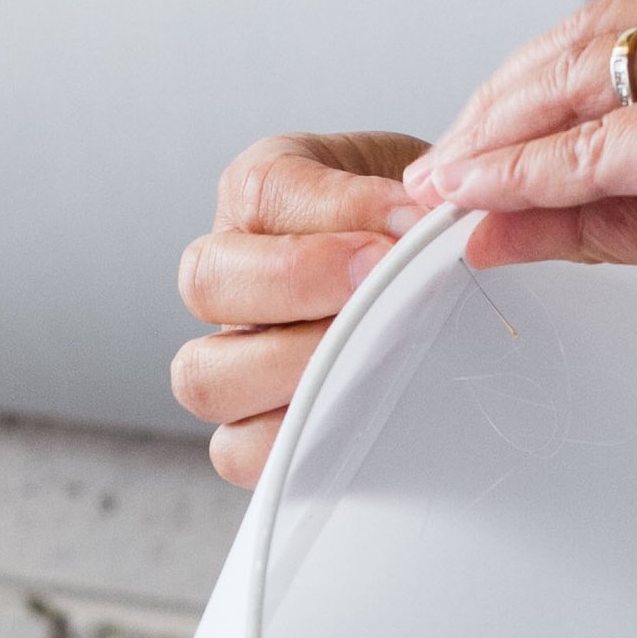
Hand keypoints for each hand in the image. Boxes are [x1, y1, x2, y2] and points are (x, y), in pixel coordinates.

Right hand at [174, 131, 430, 485]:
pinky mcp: (250, 426)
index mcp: (260, 195)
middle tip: (381, 283)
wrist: (432, 283)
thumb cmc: (415, 230)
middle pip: (206, 280)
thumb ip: (411, 200)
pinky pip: (238, 451)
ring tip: (368, 358)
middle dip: (298, 281)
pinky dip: (292, 443)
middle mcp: (230, 275)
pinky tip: (355, 417)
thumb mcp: (417, 187)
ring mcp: (231, 356)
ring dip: (290, 370)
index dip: (335, 210)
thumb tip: (421, 228)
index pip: (262, 192)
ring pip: (204, 376)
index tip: (408, 223)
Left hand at [406, 0, 636, 401]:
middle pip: (594, 40)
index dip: (541, 84)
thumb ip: (608, 205)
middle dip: (501, 106)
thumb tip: (495, 215)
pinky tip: (477, 205)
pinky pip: (600, 148)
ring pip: (586, 85)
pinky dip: (527, 179)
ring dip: (497, 141)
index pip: (628, 28)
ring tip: (439, 189)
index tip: (480, 137)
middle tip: (440, 165)